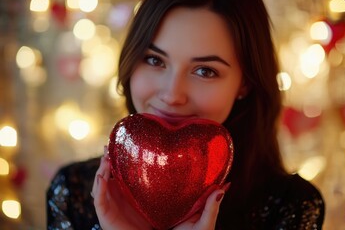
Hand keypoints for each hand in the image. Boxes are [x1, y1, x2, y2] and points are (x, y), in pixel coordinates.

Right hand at [91, 148, 151, 229]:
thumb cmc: (146, 220)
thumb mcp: (149, 198)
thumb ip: (154, 185)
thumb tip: (169, 170)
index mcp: (119, 191)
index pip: (112, 172)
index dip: (111, 159)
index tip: (114, 145)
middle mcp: (110, 196)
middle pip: (103, 175)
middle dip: (104, 162)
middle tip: (107, 148)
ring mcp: (105, 205)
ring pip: (98, 185)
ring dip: (101, 172)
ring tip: (105, 160)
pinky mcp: (104, 215)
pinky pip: (98, 200)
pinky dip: (99, 189)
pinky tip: (102, 178)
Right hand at [92, 147, 228, 229]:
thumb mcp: (200, 222)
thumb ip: (211, 204)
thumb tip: (225, 185)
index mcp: (148, 200)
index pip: (137, 178)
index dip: (133, 161)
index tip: (136, 143)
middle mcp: (131, 203)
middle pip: (117, 178)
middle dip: (112, 159)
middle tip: (114, 142)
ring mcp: (118, 210)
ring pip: (105, 185)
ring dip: (103, 167)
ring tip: (107, 151)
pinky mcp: (109, 219)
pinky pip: (99, 199)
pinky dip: (98, 185)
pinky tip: (104, 172)